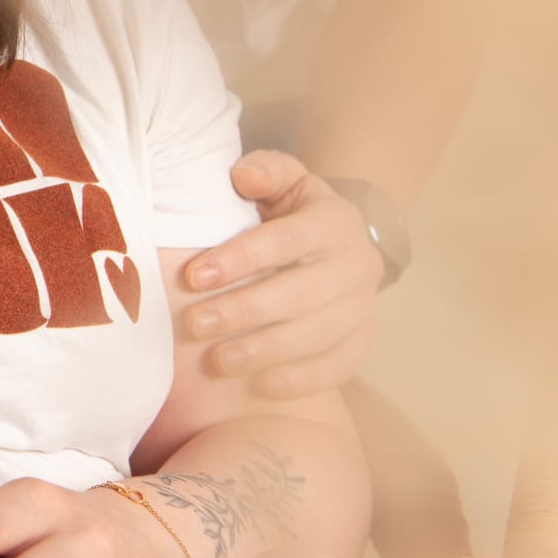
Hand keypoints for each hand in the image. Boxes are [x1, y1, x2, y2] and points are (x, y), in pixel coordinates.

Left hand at [181, 150, 381, 397]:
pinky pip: (340, 365)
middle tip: (195, 325)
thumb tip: (242, 176)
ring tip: (218, 361)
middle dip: (244, 311)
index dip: (239, 259)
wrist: (338, 244)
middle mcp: (356, 264)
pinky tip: (263, 385)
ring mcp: (364, 306)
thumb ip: (264, 171)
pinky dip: (303, 378)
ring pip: (318, 334)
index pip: (285, 241)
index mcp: (334, 221)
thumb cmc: (292, 211)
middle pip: (300, 293)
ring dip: (265, 350)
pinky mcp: (363, 340)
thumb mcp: (283, 180)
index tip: (193, 276)